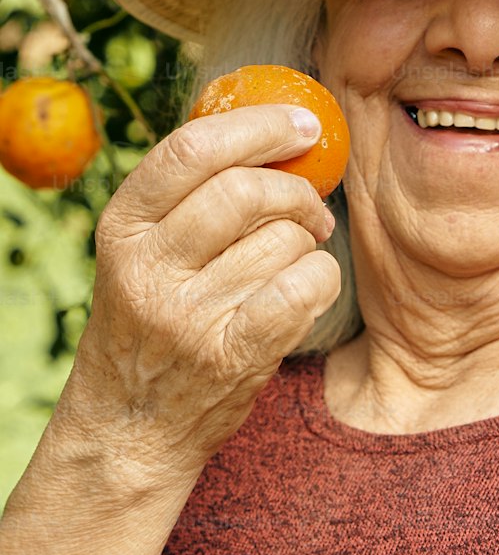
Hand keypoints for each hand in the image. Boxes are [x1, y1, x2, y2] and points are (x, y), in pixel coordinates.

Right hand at [65, 105, 341, 485]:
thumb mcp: (145, 251)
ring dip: (306, 245)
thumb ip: (192, 193)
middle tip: (312, 209)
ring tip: (289, 264)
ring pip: (284, 240)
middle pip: (245, 191)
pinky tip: (308, 288)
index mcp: (123, 226)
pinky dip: (321, 278)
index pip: (192, 149)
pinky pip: (303, 286)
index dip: (258, 126)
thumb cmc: (153, 320)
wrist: (131, 429)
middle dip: (297, 191)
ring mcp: (186, 315)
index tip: (304, 125)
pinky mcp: (229, 355)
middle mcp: (147, 268)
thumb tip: (281, 130)